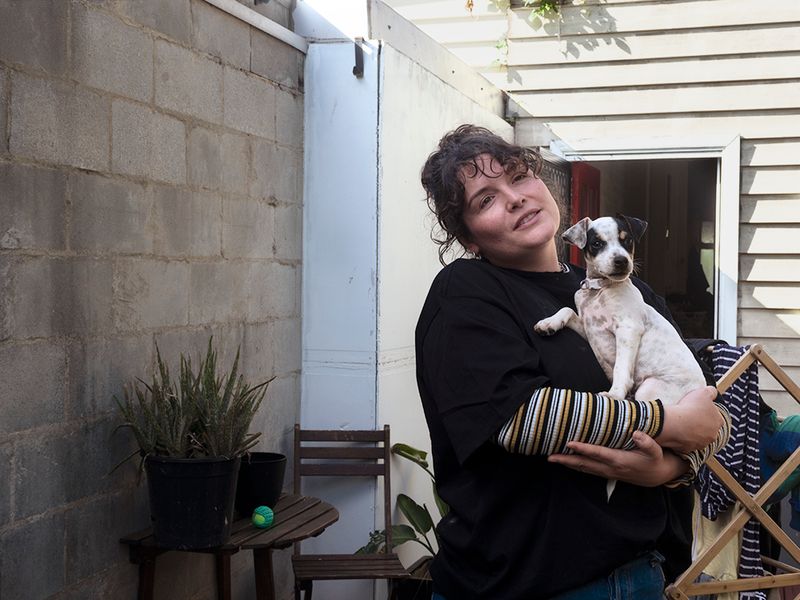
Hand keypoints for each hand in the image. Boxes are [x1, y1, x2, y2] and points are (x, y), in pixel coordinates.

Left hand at [547, 431, 687, 486]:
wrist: (658, 475)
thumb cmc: (655, 460)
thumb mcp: (656, 451)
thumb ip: (647, 442)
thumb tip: (636, 433)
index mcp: (620, 461)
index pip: (598, 454)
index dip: (583, 449)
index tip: (569, 443)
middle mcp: (610, 468)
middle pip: (584, 464)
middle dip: (566, 460)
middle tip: (550, 456)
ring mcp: (608, 472)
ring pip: (583, 468)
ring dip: (567, 464)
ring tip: (552, 458)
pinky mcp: (607, 473)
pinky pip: (588, 470)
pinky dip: (576, 466)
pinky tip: (566, 462)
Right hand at [657, 386, 723, 453]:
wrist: (675, 423)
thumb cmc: (690, 408)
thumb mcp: (703, 392)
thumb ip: (711, 391)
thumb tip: (713, 392)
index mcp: (718, 421)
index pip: (716, 416)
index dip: (707, 411)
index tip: (698, 408)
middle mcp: (712, 435)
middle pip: (707, 428)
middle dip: (700, 423)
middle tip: (689, 415)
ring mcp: (700, 444)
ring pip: (697, 437)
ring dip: (691, 431)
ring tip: (681, 423)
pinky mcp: (688, 449)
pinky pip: (685, 443)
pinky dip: (682, 438)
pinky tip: (676, 430)